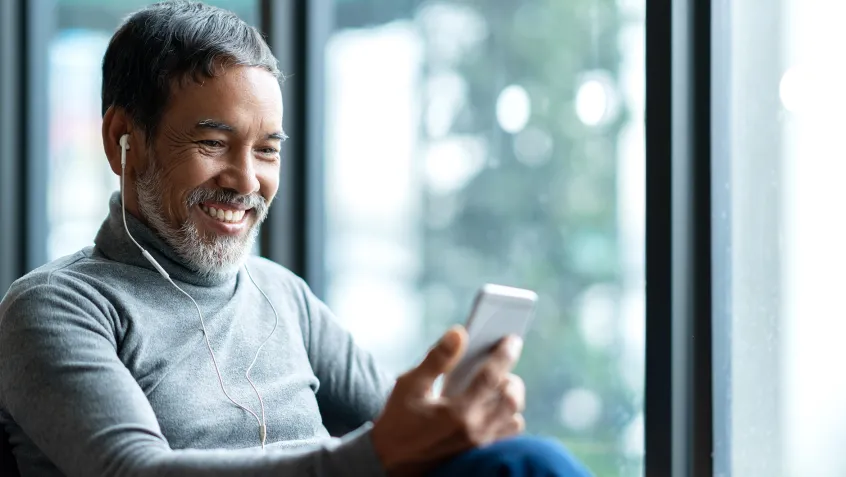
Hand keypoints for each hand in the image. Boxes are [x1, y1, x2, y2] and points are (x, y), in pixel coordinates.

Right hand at [370, 326, 525, 475]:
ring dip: (510, 399)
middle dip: (511, 378)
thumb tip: (458, 333)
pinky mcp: (481, 453)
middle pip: (511, 399)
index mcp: (457, 412)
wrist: (391, 461)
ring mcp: (481, 445)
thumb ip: (437, 359)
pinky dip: (508, 417)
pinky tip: (492, 406)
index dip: (504, 355)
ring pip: (515, 417)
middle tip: (499, 367)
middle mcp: (475, 430)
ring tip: (496, 387)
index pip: (491, 377)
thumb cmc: (398, 420)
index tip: (512, 339)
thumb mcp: (410, 385)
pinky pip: (508, 433)